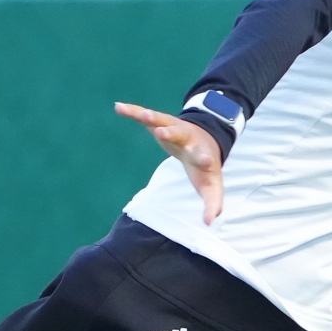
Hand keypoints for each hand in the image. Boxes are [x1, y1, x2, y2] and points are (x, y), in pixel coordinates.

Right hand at [115, 101, 223, 224]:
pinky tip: (118, 107)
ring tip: (142, 115)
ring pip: (162, 120)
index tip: (205, 161)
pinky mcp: (161, 122)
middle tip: (162, 132)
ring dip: (152, 118)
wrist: (205, 139)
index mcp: (200, 153)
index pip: (202, 156)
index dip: (202, 159)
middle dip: (171, 133)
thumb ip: (212, 203)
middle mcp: (187, 137)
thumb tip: (209, 223)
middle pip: (180, 134)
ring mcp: (173, 127)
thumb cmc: (205, 167)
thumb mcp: (211, 185)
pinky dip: (133, 112)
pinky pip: (145, 116)